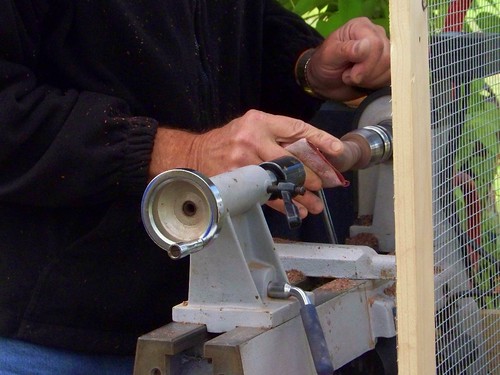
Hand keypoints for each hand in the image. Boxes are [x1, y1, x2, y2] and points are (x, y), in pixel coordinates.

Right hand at [149, 110, 343, 217]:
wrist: (193, 154)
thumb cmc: (227, 141)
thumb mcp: (251, 127)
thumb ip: (277, 135)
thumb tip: (310, 153)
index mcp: (260, 121)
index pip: (297, 128)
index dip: (320, 139)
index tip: (338, 150)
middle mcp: (252, 139)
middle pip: (292, 158)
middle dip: (314, 174)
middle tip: (329, 183)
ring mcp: (244, 161)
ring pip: (282, 179)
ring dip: (302, 194)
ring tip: (316, 204)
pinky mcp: (238, 181)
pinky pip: (267, 194)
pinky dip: (283, 203)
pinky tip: (297, 210)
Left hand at [306, 17, 389, 100]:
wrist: (324, 82)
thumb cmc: (324, 65)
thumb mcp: (329, 56)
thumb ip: (346, 50)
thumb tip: (366, 45)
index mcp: (361, 27)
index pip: (376, 44)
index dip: (366, 64)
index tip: (349, 73)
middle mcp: (377, 35)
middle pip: (386, 58)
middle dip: (366, 74)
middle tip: (348, 76)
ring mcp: (384, 50)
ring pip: (390, 69)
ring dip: (370, 81)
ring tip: (354, 78)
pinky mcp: (386, 66)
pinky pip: (390, 78)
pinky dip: (375, 85)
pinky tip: (363, 83)